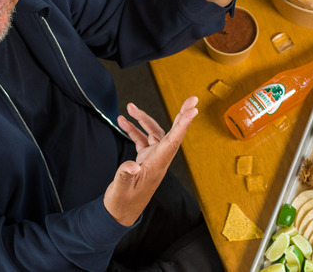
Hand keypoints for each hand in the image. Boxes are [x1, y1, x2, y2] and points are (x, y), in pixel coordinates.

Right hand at [103, 97, 198, 225]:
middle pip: (173, 133)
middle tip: (191, 99)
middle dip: (181, 115)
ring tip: (129, 107)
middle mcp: (158, 160)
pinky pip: (143, 139)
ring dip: (143, 119)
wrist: (120, 213)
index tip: (193, 109)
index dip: (183, 124)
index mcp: (157, 165)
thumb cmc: (122, 202)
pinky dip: (134, 129)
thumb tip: (131, 165)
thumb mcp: (120, 190)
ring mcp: (152, 158)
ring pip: (154, 133)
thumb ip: (125, 175)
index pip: (173, 141)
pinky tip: (123, 122)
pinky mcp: (145, 159)